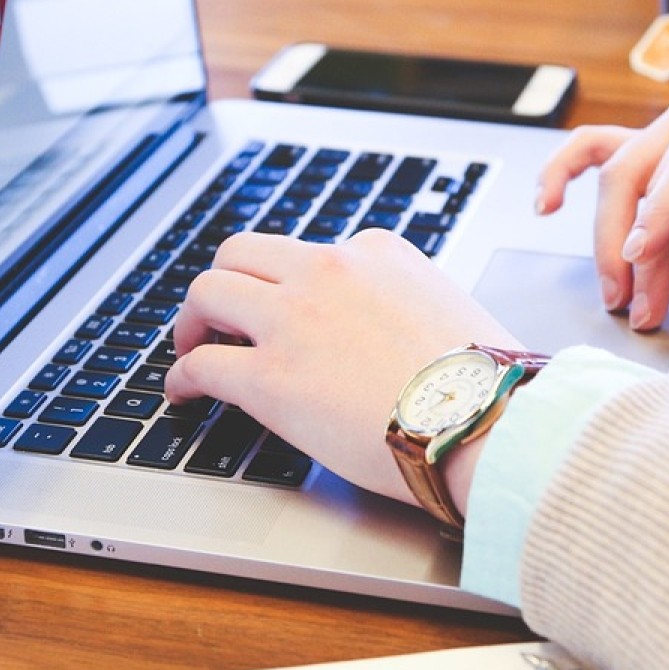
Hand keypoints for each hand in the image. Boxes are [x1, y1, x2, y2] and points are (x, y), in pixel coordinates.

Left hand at [166, 229, 521, 509]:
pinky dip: (182, 377)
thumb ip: (412, 306)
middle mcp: (328, 270)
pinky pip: (202, 365)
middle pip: (243, 253)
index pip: (313, 253)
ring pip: (209, 292)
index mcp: (377, 252)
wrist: (485, 418)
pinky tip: (184, 393)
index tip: (286, 310)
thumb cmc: (486, 380)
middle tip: (218, 317)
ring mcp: (293, 320)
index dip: (291, 285)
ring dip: (192, 320)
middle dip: (224, 283)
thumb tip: (404, 338)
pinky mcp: (268, 377)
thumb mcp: (451, 311)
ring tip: (190, 347)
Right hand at [537, 81, 668, 328]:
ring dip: (609, 236)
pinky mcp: (661, 143)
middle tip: (638, 307)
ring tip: (618, 295)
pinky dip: (567, 170)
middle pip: (649, 171)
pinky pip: (600, 148)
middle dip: (635, 245)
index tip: (639, 258)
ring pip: (621, 173)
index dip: (663, 209)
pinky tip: (545, 203)